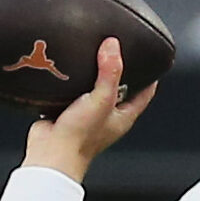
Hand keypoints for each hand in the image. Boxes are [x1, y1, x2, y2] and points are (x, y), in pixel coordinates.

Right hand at [22, 37, 158, 181]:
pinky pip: (72, 92)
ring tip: (91, 54)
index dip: (149, 76)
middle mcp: (107, 117)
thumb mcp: (102, 99)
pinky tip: (67, 69)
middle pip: (119, 88)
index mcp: (123, 117)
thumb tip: (113, 47)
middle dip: (118, 71)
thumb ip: (109, 72)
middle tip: (115, 50)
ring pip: (94, 89)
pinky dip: (71, 81)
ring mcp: (87, 115)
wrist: (50, 153)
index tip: (149, 59)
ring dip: (92, 74)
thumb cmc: (79, 138)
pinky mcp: (67, 112)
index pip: (144, 93)